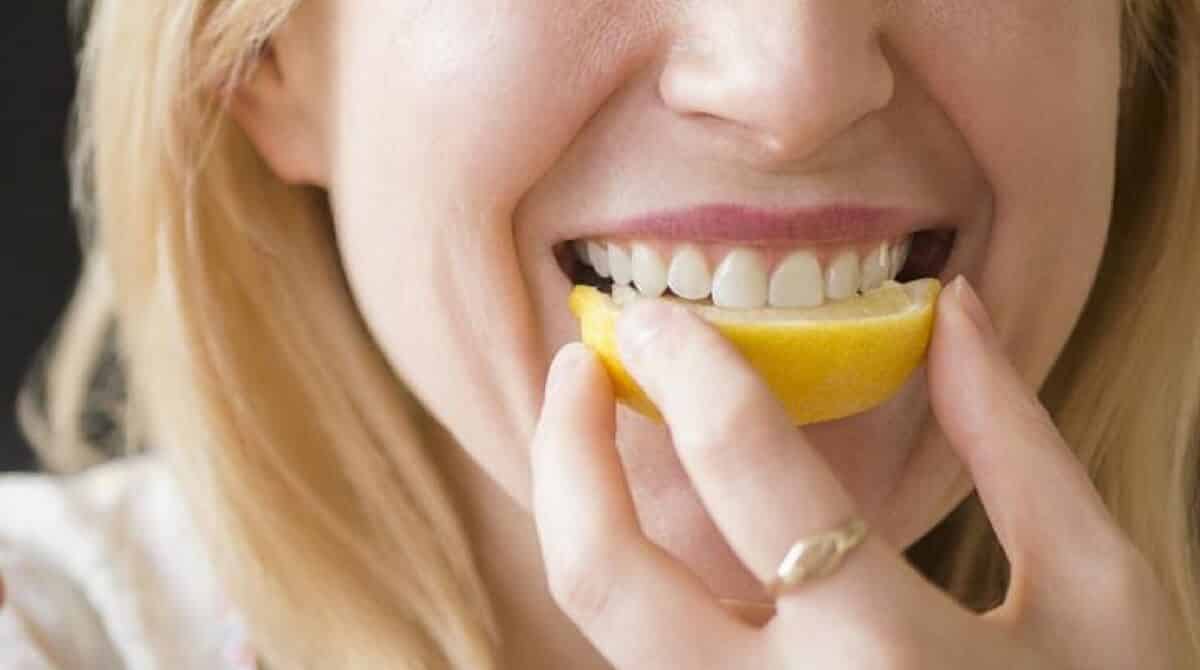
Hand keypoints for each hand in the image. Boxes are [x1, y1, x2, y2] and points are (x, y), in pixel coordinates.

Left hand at [531, 277, 1173, 668]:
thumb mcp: (1098, 590)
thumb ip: (1014, 441)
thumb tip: (947, 307)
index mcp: (889, 653)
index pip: (747, 468)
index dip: (689, 367)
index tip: (656, 317)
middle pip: (607, 574)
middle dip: (566, 448)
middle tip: (577, 363)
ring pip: (603, 629)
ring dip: (578, 514)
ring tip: (591, 431)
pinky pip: (643, 667)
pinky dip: (626, 585)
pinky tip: (653, 534)